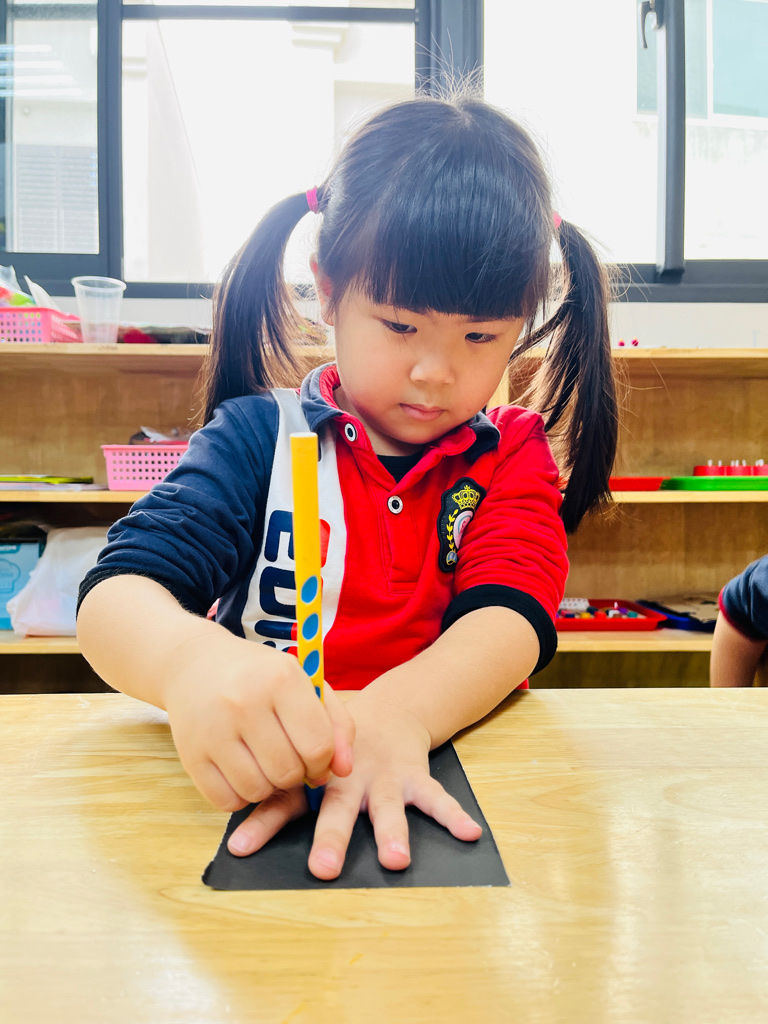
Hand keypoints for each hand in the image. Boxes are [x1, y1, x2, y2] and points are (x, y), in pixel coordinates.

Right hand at [162, 631, 354, 810]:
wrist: (194, 664)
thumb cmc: (259, 676)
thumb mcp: (303, 684)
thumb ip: (336, 725)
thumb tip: (344, 771)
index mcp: (281, 679)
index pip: (317, 745)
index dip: (324, 762)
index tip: (316, 759)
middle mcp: (245, 703)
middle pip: (288, 772)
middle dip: (296, 773)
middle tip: (287, 757)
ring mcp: (213, 730)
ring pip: (258, 790)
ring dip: (268, 786)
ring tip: (264, 763)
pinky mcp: (190, 755)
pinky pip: (226, 801)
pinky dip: (239, 795)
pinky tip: (240, 771)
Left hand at [226, 692, 481, 878]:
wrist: (386, 711)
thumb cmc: (332, 743)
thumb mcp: (301, 757)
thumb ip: (275, 792)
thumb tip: (233, 839)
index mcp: (315, 775)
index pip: (284, 800)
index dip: (263, 823)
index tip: (240, 849)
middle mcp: (348, 778)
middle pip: (337, 810)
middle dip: (331, 838)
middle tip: (323, 869)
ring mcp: (383, 778)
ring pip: (386, 809)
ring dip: (392, 834)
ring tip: (396, 861)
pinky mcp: (413, 777)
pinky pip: (435, 797)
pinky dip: (453, 814)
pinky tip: (470, 832)